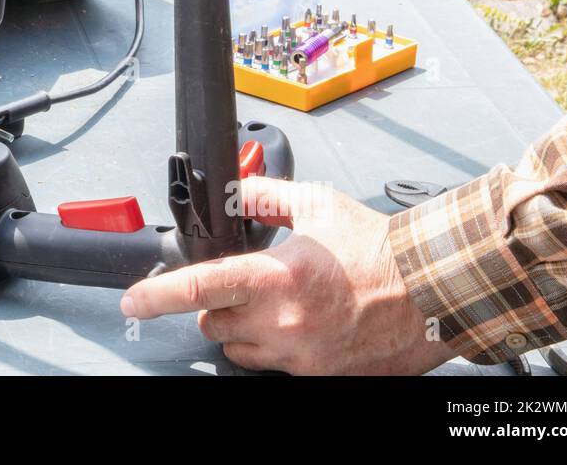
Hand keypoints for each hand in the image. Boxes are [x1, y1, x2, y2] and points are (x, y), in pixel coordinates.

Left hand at [120, 177, 456, 374]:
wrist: (433, 292)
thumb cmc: (380, 250)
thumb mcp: (318, 205)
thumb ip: (266, 196)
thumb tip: (236, 191)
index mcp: (277, 277)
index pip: (199, 288)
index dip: (156, 296)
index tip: (133, 302)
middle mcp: (282, 321)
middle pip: (213, 321)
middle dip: (218, 302)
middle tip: (246, 284)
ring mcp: (299, 355)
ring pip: (238, 346)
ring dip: (244, 327)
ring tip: (280, 303)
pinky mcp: (316, 375)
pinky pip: (272, 366)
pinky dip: (274, 346)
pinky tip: (301, 324)